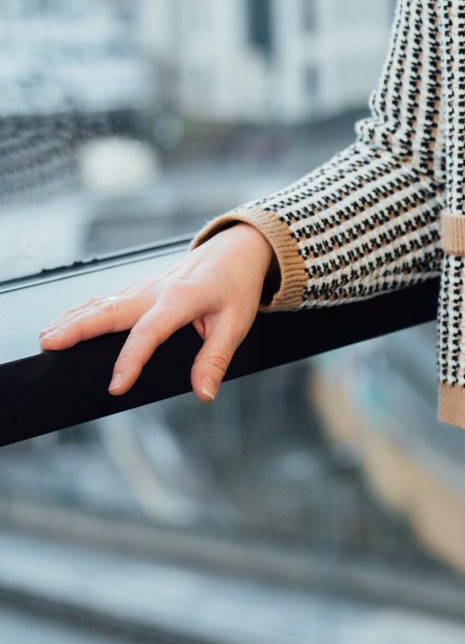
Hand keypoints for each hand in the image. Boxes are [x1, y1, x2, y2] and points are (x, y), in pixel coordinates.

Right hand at [36, 223, 276, 402]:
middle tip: (51, 344)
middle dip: (78, 328)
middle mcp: (157, 290)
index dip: (131, 360)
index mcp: (182, 298)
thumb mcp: (236, 323)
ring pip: (103, 303)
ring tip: (48, 337)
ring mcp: (146, 287)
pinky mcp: (141, 288)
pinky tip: (66, 322)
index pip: (150, 332)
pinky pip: (108, 300)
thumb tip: (204, 393)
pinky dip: (84, 311)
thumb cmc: (237, 284)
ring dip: (74, 318)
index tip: (117, 386)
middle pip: (111, 310)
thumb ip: (216, 359)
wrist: (236, 249)